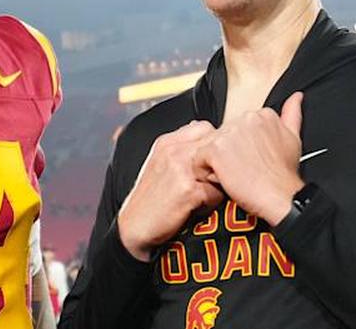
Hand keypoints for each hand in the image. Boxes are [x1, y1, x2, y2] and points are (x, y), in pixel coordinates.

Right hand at [118, 121, 223, 260]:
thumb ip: (182, 149)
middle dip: (217, 165)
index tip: (204, 165)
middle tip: (203, 183)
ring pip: (221, 170)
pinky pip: (217, 193)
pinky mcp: (188, 189)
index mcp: (166, 141)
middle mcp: (173, 149)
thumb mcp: (160, 164)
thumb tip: (209, 141)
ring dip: (215, 185)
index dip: (211, 148)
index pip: (205, 128)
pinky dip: (210, 204)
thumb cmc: (150, 199)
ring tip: (197, 197)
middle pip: (217, 147)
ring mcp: (180, 168)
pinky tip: (193, 209)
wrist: (134, 227)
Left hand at [195, 91, 305, 225]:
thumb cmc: (284, 175)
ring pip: (208, 147)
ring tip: (234, 176)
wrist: (280, 197)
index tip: (250, 159)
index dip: (240, 147)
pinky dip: (205, 173)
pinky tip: (224, 180)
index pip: (237, 127)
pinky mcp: (216, 149)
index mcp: (261, 114)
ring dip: (216, 163)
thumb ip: (292, 114)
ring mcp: (229, 133)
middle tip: (243, 169)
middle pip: (222, 136)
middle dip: (227, 154)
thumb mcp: (293, 139)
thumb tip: (296, 97)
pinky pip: (198, 160)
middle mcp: (244, 119)